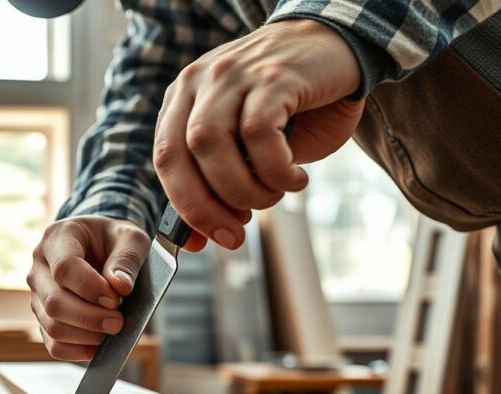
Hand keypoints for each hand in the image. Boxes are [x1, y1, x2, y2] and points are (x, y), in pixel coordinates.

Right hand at [28, 216, 150, 360]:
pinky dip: (76, 351)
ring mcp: (38, 294)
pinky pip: (52, 343)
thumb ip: (127, 258)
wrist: (102, 246)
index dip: (90, 288)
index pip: (64, 268)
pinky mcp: (44, 316)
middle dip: (90, 317)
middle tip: (119, 322)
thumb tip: (119, 287)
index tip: (116, 299)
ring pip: (52, 325)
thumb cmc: (115, 240)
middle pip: (54, 302)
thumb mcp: (131, 237)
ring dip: (86, 335)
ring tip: (113, 330)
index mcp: (58, 238)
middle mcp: (39, 266)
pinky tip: (98, 347)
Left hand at [154, 19, 365, 251]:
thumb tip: (201, 237)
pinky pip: (259, 133)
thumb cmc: (291, 106)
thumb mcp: (248, 145)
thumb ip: (222, 182)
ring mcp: (233, 75)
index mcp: (184, 99)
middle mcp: (200, 83)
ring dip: (241, 189)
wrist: (335, 48)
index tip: (206, 239)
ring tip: (272, 197)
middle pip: (180, 154)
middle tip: (235, 232)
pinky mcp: (272, 75)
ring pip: (211, 144)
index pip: (165, 159)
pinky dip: (275, 169)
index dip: (184, 206)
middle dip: (204, 206)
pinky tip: (295, 179)